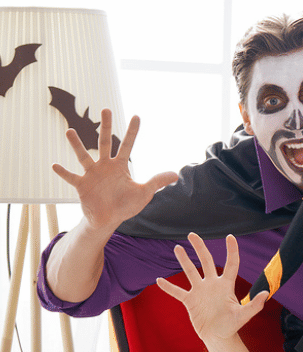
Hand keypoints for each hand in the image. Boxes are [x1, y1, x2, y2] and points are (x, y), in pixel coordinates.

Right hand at [51, 109, 177, 234]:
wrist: (108, 220)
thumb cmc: (126, 205)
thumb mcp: (144, 193)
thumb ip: (156, 182)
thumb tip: (175, 174)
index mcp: (120, 166)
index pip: (127, 145)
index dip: (132, 132)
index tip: (136, 116)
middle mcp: (105, 166)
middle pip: (105, 142)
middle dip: (106, 126)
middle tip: (106, 109)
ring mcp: (92, 174)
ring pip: (84, 156)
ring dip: (77, 145)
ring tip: (70, 131)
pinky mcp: (81, 185)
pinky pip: (71, 177)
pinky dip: (63, 172)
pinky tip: (54, 165)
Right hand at [156, 232, 267, 343]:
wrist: (219, 337)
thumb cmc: (232, 326)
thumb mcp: (244, 315)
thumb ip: (254, 305)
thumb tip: (266, 294)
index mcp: (226, 285)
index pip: (231, 264)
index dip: (231, 250)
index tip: (230, 236)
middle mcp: (212, 284)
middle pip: (206, 261)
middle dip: (200, 248)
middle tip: (191, 234)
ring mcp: (200, 291)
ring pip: (190, 272)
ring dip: (184, 260)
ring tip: (177, 248)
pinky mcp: (190, 301)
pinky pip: (177, 292)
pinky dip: (168, 287)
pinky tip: (158, 280)